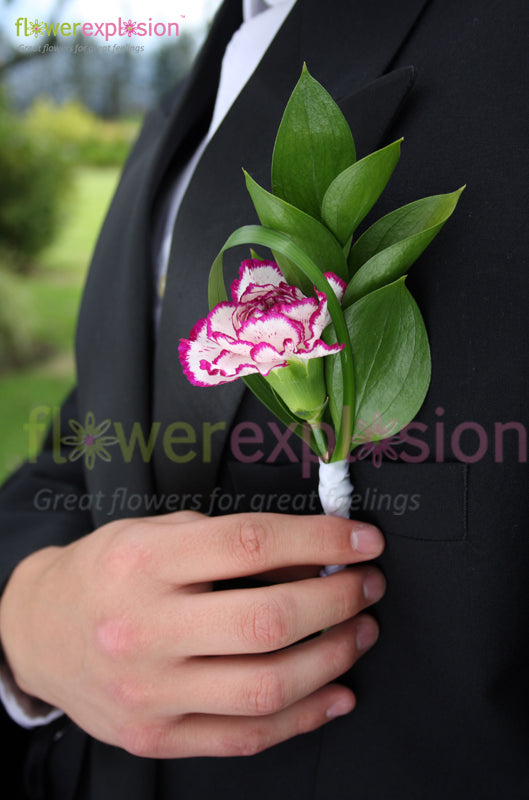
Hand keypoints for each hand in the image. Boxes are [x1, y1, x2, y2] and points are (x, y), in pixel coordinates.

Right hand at [0, 511, 384, 757]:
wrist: (40, 631)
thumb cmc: (108, 571)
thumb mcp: (158, 532)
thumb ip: (228, 542)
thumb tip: (314, 555)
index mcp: (144, 562)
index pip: (251, 544)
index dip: (321, 539)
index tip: (363, 539)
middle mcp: (143, 628)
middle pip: (268, 621)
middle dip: (338, 600)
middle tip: (367, 586)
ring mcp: (149, 691)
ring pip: (267, 686)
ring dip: (334, 658)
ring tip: (360, 632)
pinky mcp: (156, 735)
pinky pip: (246, 736)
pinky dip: (305, 717)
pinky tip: (337, 694)